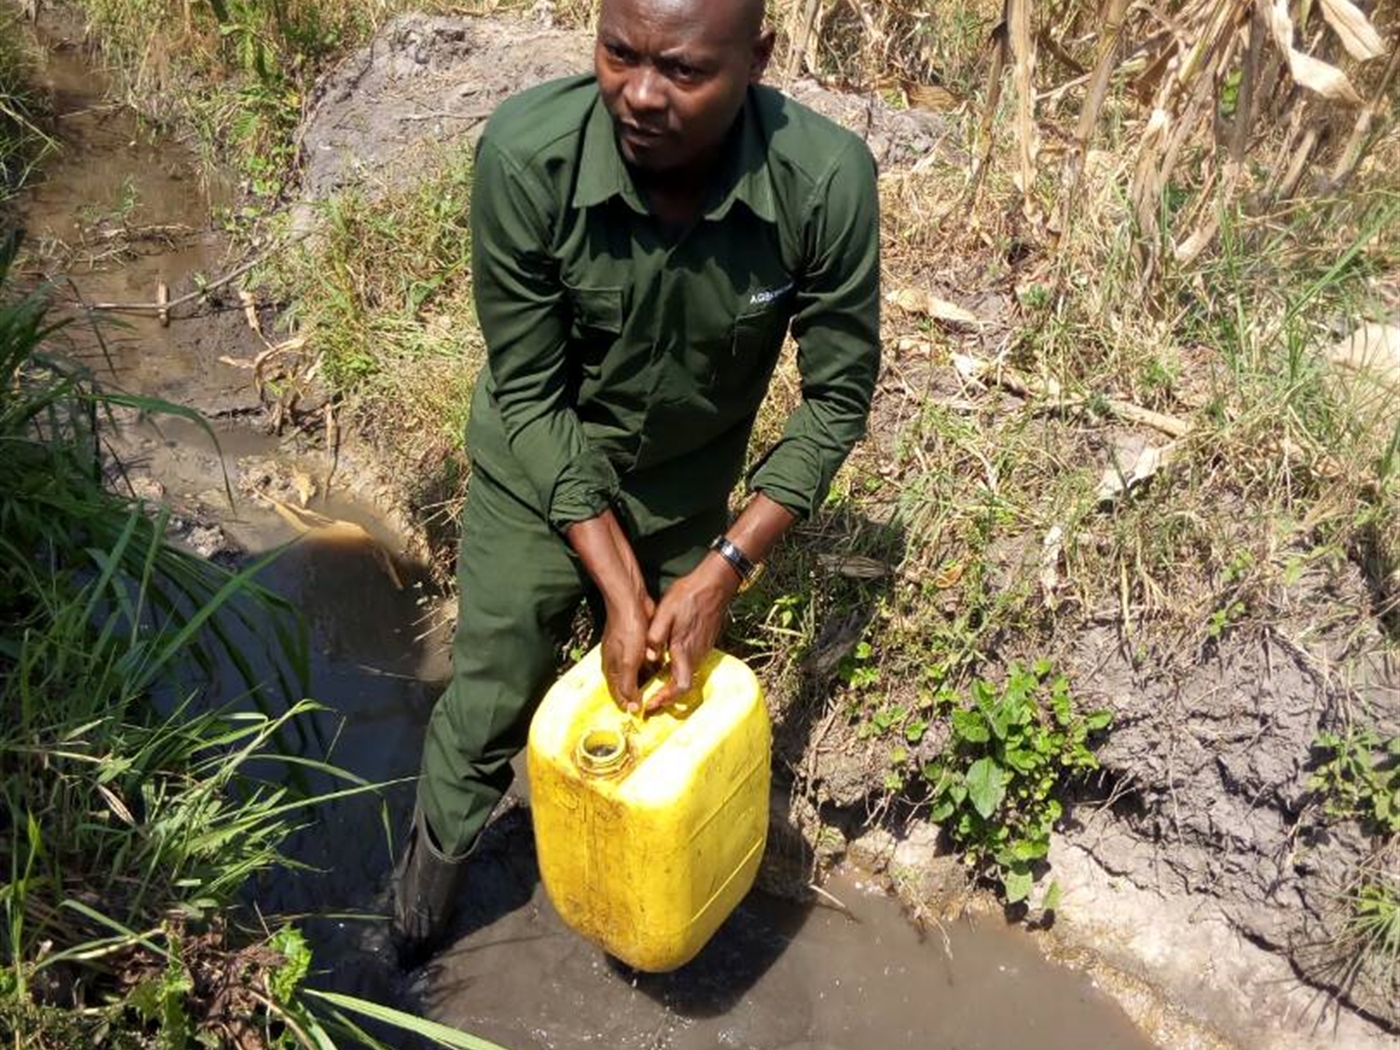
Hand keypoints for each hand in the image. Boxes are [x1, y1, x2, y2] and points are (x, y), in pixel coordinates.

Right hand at [602, 590, 655, 710]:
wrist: (630, 601)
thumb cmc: (627, 631)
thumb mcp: (628, 662)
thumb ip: (628, 685)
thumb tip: (631, 708)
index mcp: (611, 669)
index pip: (618, 694)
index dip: (629, 705)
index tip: (642, 714)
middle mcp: (617, 662)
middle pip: (628, 685)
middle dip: (638, 695)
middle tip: (654, 703)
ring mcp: (627, 651)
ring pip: (637, 672)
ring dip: (646, 680)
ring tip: (660, 689)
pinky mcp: (637, 641)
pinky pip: (644, 659)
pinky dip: (652, 666)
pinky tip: (661, 669)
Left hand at [644, 555, 739, 709]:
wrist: (714, 584)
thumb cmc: (689, 596)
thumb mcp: (665, 612)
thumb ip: (656, 635)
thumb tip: (650, 656)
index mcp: (685, 650)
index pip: (680, 687)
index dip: (666, 699)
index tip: (652, 704)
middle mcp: (696, 655)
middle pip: (683, 685)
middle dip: (666, 696)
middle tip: (650, 699)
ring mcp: (703, 649)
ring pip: (687, 674)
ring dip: (672, 684)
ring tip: (655, 685)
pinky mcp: (704, 643)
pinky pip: (691, 663)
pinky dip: (678, 670)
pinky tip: (667, 663)